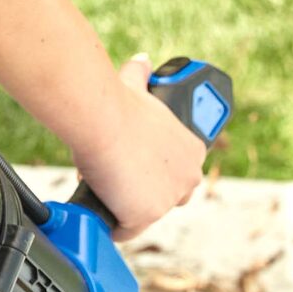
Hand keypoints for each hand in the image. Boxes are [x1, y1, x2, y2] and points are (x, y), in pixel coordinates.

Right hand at [65, 55, 208, 240]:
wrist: (103, 120)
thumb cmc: (118, 105)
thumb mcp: (138, 87)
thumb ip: (142, 76)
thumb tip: (142, 61)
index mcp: (193, 150)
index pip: (176, 175)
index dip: (151, 172)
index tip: (132, 165)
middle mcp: (189, 177)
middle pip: (162, 199)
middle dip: (140, 193)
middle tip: (115, 175)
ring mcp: (169, 200)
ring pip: (143, 215)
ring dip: (124, 206)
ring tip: (104, 184)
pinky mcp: (147, 216)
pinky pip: (125, 230)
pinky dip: (111, 222)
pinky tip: (99, 204)